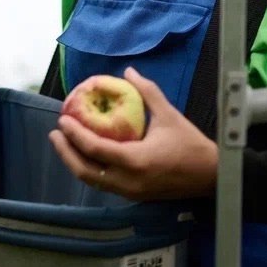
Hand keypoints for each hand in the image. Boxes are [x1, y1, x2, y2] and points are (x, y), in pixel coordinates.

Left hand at [48, 66, 218, 199]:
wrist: (211, 176)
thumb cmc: (190, 145)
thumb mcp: (168, 114)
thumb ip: (147, 91)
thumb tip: (128, 71)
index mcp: (136, 161)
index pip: (95, 150)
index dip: (75, 135)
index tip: (62, 120)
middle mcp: (129, 181)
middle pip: (86, 171)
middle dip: (66, 152)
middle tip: (56, 132)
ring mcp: (130, 192)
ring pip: (93, 181)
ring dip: (75, 162)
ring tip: (64, 142)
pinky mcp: (133, 195)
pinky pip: (104, 184)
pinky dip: (90, 169)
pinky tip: (85, 154)